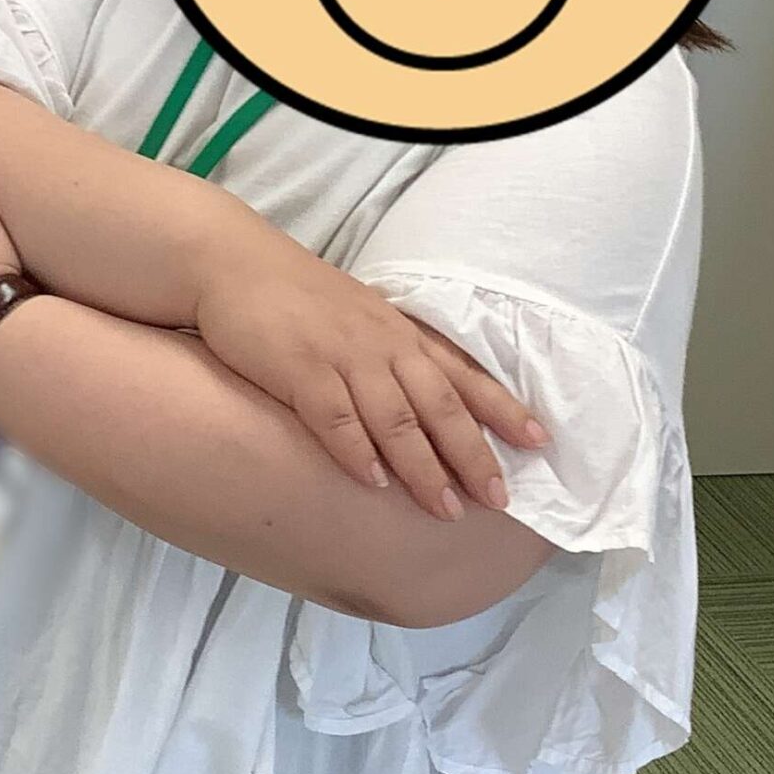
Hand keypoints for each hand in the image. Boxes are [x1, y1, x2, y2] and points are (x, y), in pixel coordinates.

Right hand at [192, 233, 546, 518]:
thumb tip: (426, 394)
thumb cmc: (295, 295)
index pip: (463, 375)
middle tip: (501, 499)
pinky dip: (357, 451)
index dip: (503, 409)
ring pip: (395, 418)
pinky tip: (374, 482)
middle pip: (439, 404)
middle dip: (473, 454)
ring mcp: (341, 356)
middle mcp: (381, 344)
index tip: (541, 441)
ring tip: (446, 510)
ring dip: (423, 467)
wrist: (232, 263)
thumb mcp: (359, 317)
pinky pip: (335, 416)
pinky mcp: (299, 369)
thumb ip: (392, 352)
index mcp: (398, 332)